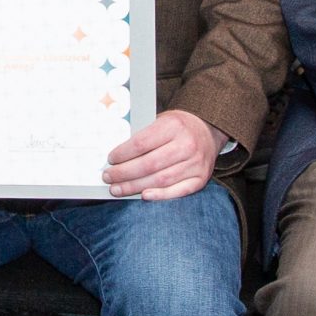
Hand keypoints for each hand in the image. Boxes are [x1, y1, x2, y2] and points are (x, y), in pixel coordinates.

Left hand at [103, 108, 220, 200]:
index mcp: (174, 126)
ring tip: (118, 189)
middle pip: (149, 164)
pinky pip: (178, 191)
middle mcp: (187, 145)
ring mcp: (196, 163)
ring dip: (135, 187)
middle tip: (108, 177)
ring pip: (160, 180)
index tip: (110, 159)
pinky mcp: (201, 178)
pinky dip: (160, 196)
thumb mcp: (161, 120)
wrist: (207, 130)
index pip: (141, 143)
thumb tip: (116, 156)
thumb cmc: (177, 126)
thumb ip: (143, 135)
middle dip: (124, 174)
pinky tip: (143, 195)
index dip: (123, 154)